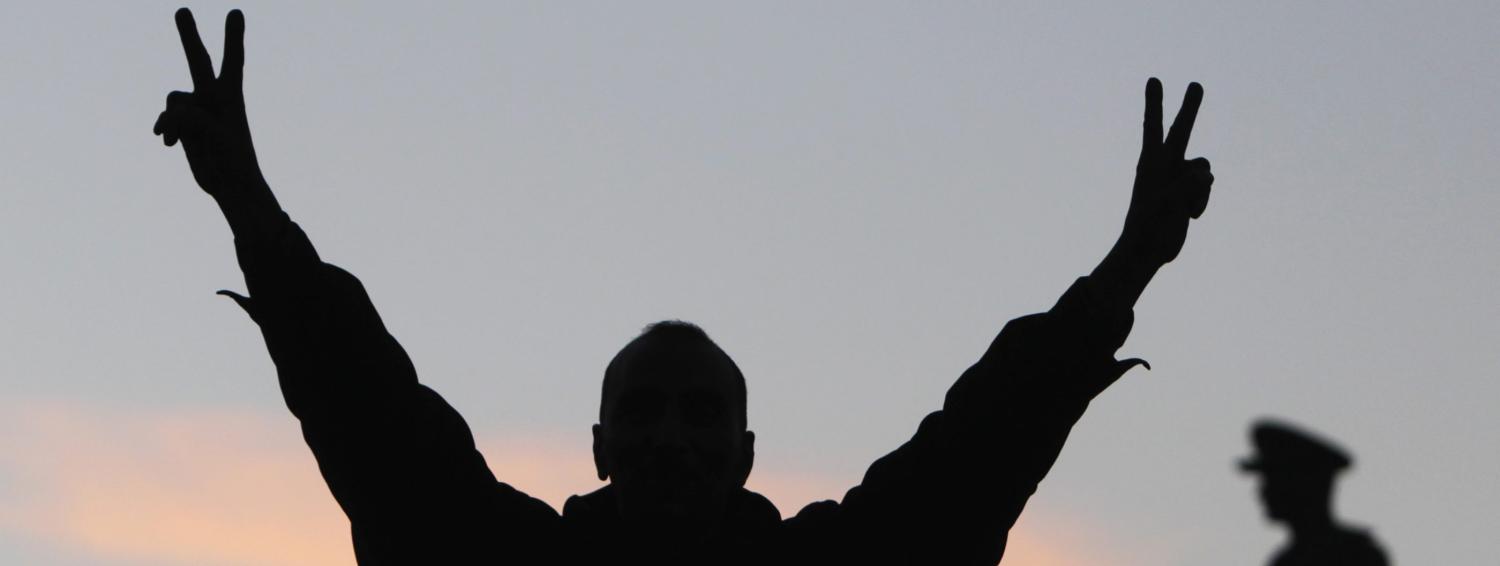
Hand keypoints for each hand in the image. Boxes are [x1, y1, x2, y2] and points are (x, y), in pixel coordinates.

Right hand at [153, 9, 263, 196]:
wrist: (230, 184)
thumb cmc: (234, 161)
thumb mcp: (217, 138)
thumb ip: (195, 118)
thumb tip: (173, 112)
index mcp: (231, 97)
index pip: (233, 61)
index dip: (233, 37)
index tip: (236, 12)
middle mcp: (213, 98)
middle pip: (199, 61)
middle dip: (190, 36)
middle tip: (181, 9)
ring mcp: (198, 110)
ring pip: (173, 100)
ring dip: (171, 121)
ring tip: (175, 141)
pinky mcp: (185, 124)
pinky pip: (166, 117)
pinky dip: (165, 127)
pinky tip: (167, 143)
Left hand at [1116, 78, 1213, 266]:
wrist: (1148, 249)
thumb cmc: (1150, 224)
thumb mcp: (1169, 201)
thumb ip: (1189, 183)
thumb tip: (1205, 176)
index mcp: (1151, 162)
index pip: (1153, 126)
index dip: (1155, 103)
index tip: (1154, 80)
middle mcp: (1165, 164)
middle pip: (1181, 130)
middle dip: (1189, 107)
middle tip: (1196, 84)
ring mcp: (1178, 177)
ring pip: (1204, 169)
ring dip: (1200, 189)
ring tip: (1184, 208)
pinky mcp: (1188, 192)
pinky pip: (1206, 188)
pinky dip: (1202, 201)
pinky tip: (1189, 215)